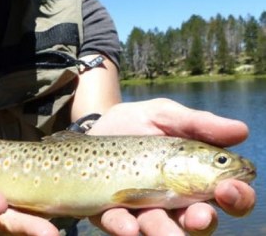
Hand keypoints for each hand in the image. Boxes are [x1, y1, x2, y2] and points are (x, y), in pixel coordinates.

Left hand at [88, 98, 255, 235]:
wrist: (98, 125)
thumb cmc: (138, 121)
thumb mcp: (164, 115)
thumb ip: (197, 123)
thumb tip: (241, 130)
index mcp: (196, 175)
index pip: (226, 192)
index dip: (236, 195)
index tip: (229, 187)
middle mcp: (175, 198)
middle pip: (198, 219)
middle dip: (202, 221)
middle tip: (200, 216)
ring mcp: (144, 208)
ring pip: (161, 228)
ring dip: (165, 231)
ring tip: (163, 232)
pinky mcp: (114, 212)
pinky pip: (120, 225)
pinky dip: (125, 227)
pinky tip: (129, 227)